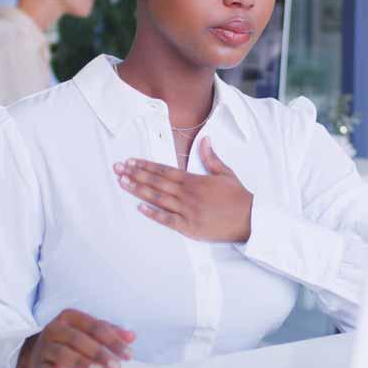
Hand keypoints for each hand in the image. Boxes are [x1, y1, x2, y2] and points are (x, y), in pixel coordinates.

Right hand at [17, 309, 135, 367]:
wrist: (35, 350)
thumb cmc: (69, 339)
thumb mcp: (87, 331)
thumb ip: (110, 332)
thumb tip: (132, 337)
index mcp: (69, 317)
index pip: (95, 326)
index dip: (113, 340)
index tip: (128, 355)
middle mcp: (54, 329)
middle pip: (78, 339)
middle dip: (99, 353)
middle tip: (116, 367)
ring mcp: (44, 348)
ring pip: (62, 354)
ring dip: (81, 363)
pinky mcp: (37, 367)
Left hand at [114, 138, 253, 242]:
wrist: (249, 220)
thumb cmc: (238, 197)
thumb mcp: (225, 173)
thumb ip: (211, 157)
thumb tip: (205, 139)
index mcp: (195, 180)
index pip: (165, 170)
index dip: (146, 165)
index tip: (131, 161)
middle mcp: (188, 195)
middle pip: (157, 182)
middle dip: (136, 175)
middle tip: (118, 169)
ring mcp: (187, 211)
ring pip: (158, 199)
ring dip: (139, 190)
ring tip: (123, 183)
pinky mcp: (189, 227)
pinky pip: (167, 220)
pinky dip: (153, 213)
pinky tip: (140, 207)